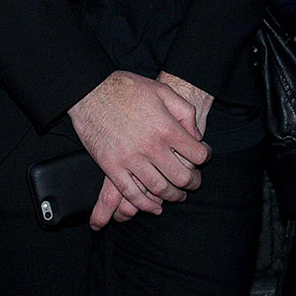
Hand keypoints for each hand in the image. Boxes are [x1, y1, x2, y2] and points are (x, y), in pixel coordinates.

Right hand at [68, 70, 209, 229]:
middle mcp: (151, 147)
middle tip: (194, 183)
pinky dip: (145, 204)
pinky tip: (154, 206)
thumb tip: (195, 135)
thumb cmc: (128, 88)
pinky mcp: (112, 167)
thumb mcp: (162, 90)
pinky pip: (132, 194)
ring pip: (159, 189)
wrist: (91, 91)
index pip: (196, 154)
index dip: (204, 157)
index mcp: (166, 127)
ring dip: (172, 196)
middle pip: (181, 177)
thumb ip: (184, 111)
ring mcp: (131, 159)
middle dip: (192, 182)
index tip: (203, 157)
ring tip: (178, 195)